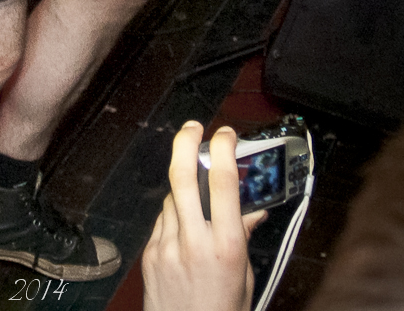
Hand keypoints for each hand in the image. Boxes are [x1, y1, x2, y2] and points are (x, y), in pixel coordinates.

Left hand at [142, 122, 265, 310]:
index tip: (227, 134)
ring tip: (197, 205)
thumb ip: (243, 238)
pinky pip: (162, 220)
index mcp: (225, 246)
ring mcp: (167, 246)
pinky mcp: (150, 254)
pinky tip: (184, 230)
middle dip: (185, 143)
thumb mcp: (244, 275)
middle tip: (192, 127)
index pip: (222, 182)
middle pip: (181, 176)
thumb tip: (252, 211)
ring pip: (172, 198)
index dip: (223, 149)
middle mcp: (194, 242)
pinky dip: (174, 217)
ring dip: (183, 191)